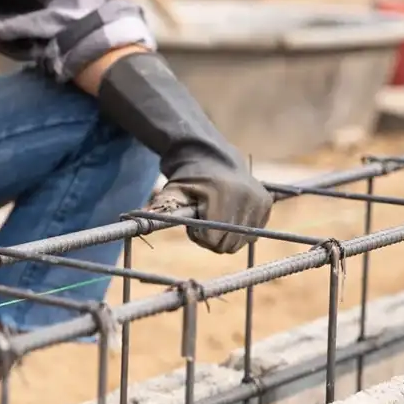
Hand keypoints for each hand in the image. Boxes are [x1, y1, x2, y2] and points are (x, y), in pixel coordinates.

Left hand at [149, 161, 272, 252]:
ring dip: (224, 237)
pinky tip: (229, 216)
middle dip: (211, 238)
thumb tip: (137, 221)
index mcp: (222, 194)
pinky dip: (238, 232)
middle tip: (203, 221)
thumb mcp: (170, 192)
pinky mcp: (266, 204)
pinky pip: (251, 236)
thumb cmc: (186, 179)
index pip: (212, 238)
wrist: (211, 159)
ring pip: (240, 243)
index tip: (192, 224)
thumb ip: (159, 208)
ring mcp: (259, 201)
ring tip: (215, 217)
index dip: (199, 235)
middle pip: (227, 245)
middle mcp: (245, 197)